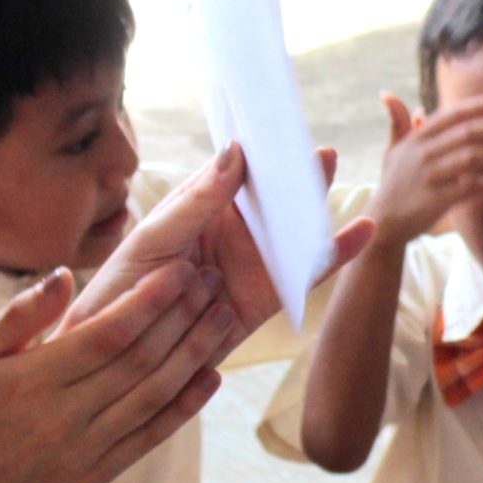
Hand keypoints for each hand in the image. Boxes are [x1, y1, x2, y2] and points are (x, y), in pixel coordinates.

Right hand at [0, 260, 237, 482]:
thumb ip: (19, 317)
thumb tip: (65, 276)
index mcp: (33, 381)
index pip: (108, 334)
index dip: (150, 300)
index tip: (180, 268)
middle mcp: (65, 418)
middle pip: (140, 360)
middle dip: (182, 315)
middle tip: (212, 279)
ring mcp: (86, 451)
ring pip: (154, 395)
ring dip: (194, 353)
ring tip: (223, 316)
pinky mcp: (97, 476)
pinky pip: (151, 437)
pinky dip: (185, 406)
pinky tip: (211, 375)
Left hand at [70, 145, 374, 343]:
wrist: (118, 357)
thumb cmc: (123, 288)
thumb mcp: (153, 239)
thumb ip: (196, 201)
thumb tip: (236, 152)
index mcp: (200, 205)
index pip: (238, 167)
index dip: (261, 146)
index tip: (280, 125)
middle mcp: (231, 228)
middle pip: (273, 193)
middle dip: (294, 171)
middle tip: (317, 151)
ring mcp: (252, 260)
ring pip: (293, 227)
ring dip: (315, 203)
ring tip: (333, 173)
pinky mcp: (267, 296)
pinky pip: (306, 273)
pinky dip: (336, 253)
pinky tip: (363, 231)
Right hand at [366, 91, 482, 249]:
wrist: (383, 222)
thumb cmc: (394, 184)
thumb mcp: (393, 150)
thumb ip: (397, 122)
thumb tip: (388, 94)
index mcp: (418, 137)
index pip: (454, 114)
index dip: (481, 106)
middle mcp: (423, 153)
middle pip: (469, 133)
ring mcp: (430, 176)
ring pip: (472, 158)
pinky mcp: (436, 199)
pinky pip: (468, 187)